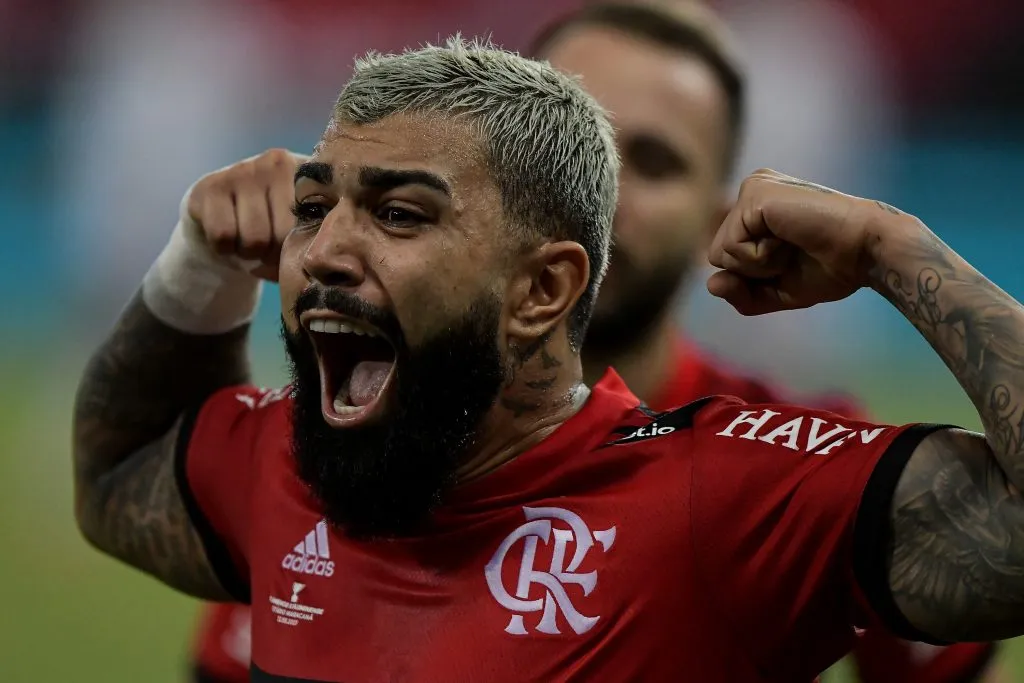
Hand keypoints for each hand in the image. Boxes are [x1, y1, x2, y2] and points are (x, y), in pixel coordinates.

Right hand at [181, 148, 309, 281]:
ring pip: (254, 239)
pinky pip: (223, 236)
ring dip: (249, 255)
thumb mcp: (300, 231)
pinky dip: (224, 249)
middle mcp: (279, 163)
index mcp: (309, 174)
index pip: (318, 222)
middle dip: (274, 255)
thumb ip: (317, 234)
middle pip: (284, 235)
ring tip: (248, 244)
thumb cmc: (270, 232)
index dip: (304, 249)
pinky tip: (228, 239)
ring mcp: (245, 169)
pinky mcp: (212, 186)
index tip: (296, 249)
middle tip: (267, 249)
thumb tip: (319, 259)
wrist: (220, 225)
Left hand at [706, 168, 914, 314]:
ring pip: (720, 254)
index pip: (727, 258)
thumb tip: (711, 284)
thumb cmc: (830, 268)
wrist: (866, 251)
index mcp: (756, 208)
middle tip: (795, 253)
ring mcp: (752, 188)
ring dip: (757, 265)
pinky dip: (759, 258)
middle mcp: (752, 191)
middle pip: (718, 256)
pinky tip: (789, 239)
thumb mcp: (778, 290)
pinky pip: (731, 248)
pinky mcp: (754, 193)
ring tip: (793, 245)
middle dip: (754, 271)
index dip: (755, 276)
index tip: (795, 261)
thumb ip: (741, 293)